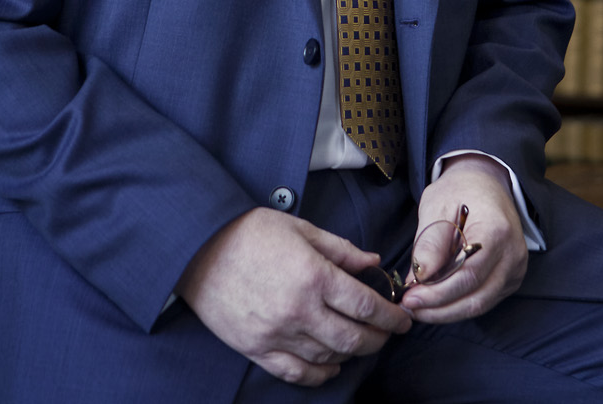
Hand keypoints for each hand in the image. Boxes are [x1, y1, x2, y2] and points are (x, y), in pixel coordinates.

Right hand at [176, 207, 411, 386]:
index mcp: (314, 277)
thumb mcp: (301, 228)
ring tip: (361, 343)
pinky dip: (319, 373)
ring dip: (351, 354)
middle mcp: (299, 311)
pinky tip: (330, 366)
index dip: (391, 317)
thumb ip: (341, 249)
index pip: (366, 306)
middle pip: (352, 338)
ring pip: (328, 358)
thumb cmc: (250, 232)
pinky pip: (296, 372)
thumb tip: (373, 261)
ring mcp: (277, 335)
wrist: (199, 248)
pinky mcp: (257, 349)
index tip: (403, 319)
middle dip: (378, 339)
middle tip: (388, 333)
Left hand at [399, 153, 527, 323]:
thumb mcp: (437, 204)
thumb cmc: (460, 189)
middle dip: (439, 309)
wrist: (485, 182)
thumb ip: (430, 243)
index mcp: (497, 231)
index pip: (467, 276)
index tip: (409, 298)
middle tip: (410, 308)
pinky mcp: (511, 277)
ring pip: (480, 305)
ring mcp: (516, 269)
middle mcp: (513, 255)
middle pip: (476, 298)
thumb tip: (418, 280)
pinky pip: (485, 300)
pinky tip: (436, 301)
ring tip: (419, 308)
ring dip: (447, 311)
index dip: (437, 293)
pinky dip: (459, 304)